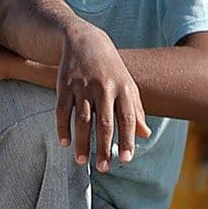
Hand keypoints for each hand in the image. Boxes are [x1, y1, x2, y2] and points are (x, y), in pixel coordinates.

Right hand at [55, 25, 150, 171]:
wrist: (85, 39)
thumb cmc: (110, 68)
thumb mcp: (127, 85)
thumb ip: (136, 110)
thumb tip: (146, 134)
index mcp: (122, 88)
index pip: (127, 118)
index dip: (126, 139)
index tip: (125, 159)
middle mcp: (103, 87)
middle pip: (104, 122)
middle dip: (103, 147)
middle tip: (103, 169)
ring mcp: (83, 85)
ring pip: (82, 119)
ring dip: (82, 142)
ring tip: (82, 162)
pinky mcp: (64, 84)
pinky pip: (62, 110)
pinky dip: (62, 128)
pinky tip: (64, 143)